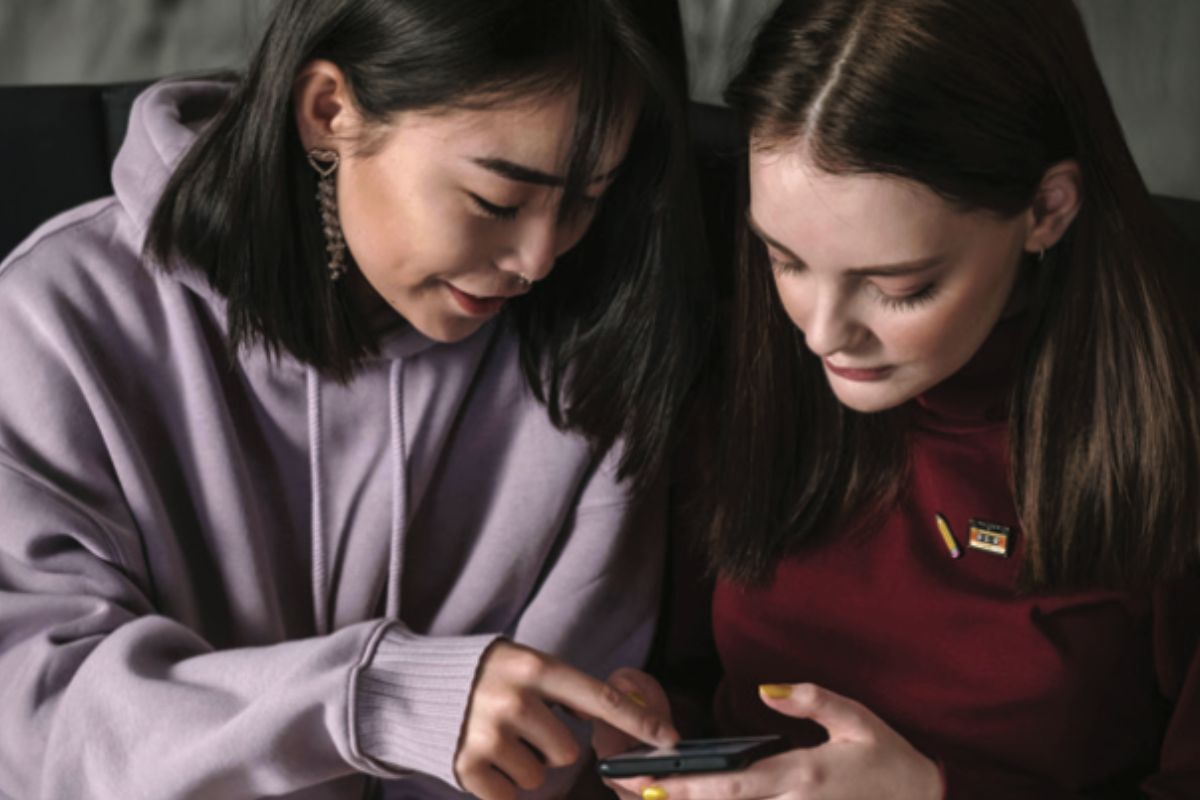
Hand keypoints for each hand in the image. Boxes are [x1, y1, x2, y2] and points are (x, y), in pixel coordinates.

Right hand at [454, 641, 678, 799]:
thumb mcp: (522, 663)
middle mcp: (513, 699)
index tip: (670, 739)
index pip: (600, 698)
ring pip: (540, 777)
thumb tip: (613, 714)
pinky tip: (483, 758)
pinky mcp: (466, 767)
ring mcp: (487, 735)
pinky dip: (501, 785)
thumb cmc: (480, 675)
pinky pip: (510, 797)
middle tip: (523, 729)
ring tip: (497, 740)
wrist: (407, 686)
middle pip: (567, 752)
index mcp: (534, 668)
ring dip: (525, 767)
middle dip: (551, 748)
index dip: (639, 722)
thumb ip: (564, 688)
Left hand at [612, 683, 941, 799]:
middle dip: (678, 799)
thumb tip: (767, 690)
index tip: (651, 782)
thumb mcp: (857, 720)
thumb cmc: (890, 760)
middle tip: (634, 788)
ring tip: (652, 795)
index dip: (689, 787)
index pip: (733, 784)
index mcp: (802, 774)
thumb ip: (811, 700)